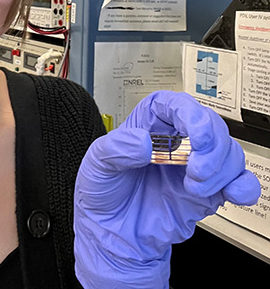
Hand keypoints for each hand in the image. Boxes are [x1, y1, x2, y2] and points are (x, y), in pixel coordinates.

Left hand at [74, 90, 260, 288]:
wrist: (112, 236)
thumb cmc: (103, 192)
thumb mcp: (97, 164)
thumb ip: (117, 149)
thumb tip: (146, 142)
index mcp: (149, 124)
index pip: (175, 104)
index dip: (191, 114)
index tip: (196, 134)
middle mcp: (176, 140)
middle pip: (210, 124)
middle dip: (211, 145)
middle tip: (196, 169)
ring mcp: (194, 165)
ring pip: (228, 150)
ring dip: (222, 168)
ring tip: (195, 187)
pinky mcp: (208, 191)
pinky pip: (239, 181)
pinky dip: (244, 184)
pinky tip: (234, 192)